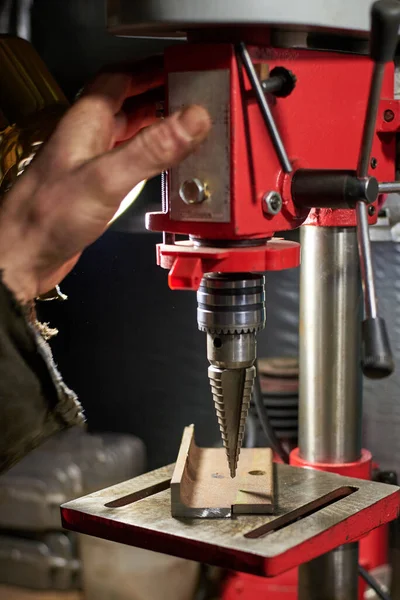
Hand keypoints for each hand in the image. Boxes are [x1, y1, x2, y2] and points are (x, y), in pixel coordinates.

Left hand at [0, 58, 210, 302]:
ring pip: (126, 132)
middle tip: (191, 97)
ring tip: (184, 127)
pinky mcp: (94, 188)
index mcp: (86, 122)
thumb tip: (192, 118)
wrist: (25, 256)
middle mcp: (87, 138)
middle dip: (158, 95)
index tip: (180, 67)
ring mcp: (90, 162)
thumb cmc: (48, 216)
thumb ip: (151, 148)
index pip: (120, 78)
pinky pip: (126, 161)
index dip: (150, 69)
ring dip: (154, 126)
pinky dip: (147, 156)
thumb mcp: (107, 177)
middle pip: (125, 103)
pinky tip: (161, 165)